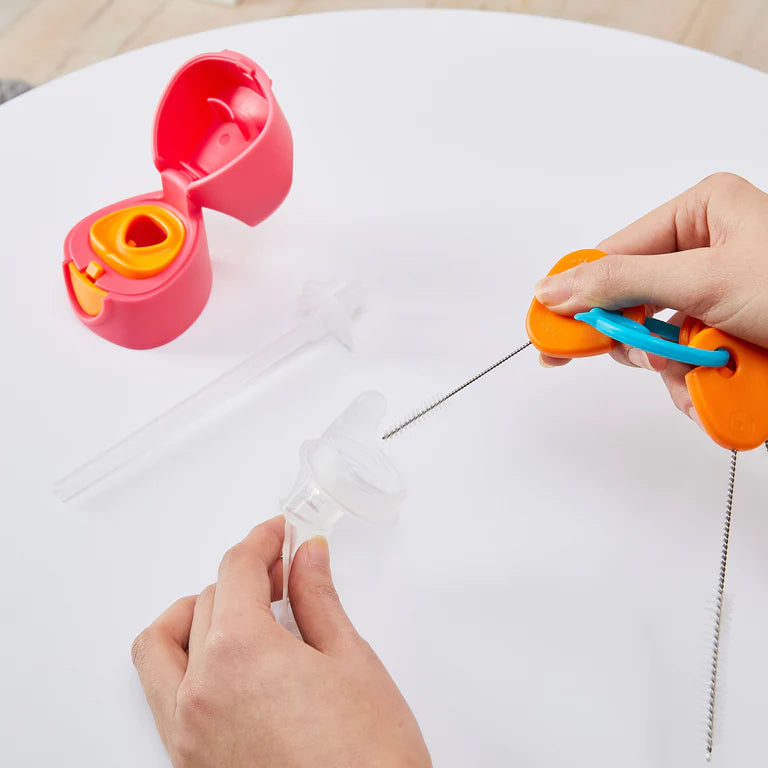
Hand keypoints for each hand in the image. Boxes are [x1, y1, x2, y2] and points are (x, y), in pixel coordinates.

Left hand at [131, 516, 430, 767]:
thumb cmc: (370, 759)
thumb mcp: (350, 660)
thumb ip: (318, 600)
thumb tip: (307, 559)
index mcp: (239, 654)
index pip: (236, 570)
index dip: (262, 541)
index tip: (278, 534)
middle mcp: (199, 694)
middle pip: (203, 602)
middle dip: (243, 577)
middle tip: (282, 572)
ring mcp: (187, 735)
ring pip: (161, 649)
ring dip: (194, 616)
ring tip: (238, 611)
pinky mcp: (191, 765)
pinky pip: (165, 696)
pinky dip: (187, 663)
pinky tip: (229, 662)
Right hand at [533, 172, 767, 421]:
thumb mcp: (704, 280)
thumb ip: (621, 282)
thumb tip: (556, 288)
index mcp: (700, 212)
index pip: (614, 252)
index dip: (580, 294)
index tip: (552, 331)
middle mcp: (705, 248)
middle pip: (631, 299)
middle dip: (643, 339)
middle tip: (650, 357)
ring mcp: (714, 293)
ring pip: (655, 337)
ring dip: (674, 366)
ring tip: (707, 370)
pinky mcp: (723, 330)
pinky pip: (682, 359)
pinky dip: (692, 381)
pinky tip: (716, 383)